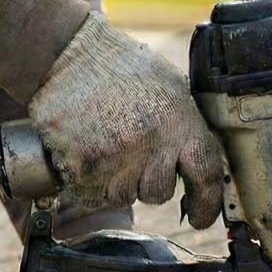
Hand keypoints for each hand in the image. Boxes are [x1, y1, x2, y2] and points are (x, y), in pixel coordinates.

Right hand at [27, 13, 225, 228]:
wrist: (65, 54)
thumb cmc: (118, 67)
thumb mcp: (169, 86)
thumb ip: (187, 125)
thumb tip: (202, 163)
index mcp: (179, 121)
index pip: (205, 174)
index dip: (206, 204)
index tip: (200, 218)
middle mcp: (150, 143)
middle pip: (158, 193)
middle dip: (148, 181)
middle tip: (132, 151)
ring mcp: (115, 159)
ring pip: (124, 197)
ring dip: (117, 182)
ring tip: (106, 145)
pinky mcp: (83, 169)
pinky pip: (92, 196)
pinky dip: (89, 183)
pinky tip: (87, 152)